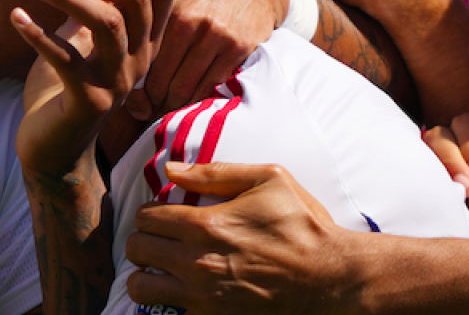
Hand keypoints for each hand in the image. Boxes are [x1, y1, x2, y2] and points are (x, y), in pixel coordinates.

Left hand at [17, 0, 175, 176]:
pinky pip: (66, 58)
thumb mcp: (79, 34)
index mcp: (144, 41)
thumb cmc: (64, 86)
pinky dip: (38, 33)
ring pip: (108, 23)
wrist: (52, 147)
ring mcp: (118, 82)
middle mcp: (140, 61)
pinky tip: (16, 16)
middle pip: (135, 0)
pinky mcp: (89, 101)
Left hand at [123, 163, 361, 314]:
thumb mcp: (270, 180)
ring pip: (140, 287)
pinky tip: (181, 292)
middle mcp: (197, 262)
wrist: (332, 279)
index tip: (165, 214)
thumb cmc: (304, 226)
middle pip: (136, 249)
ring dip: (145, 275)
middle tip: (160, 239)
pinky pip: (168, 313)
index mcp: (206, 224)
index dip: (151, 212)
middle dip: (143, 240)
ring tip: (161, 268)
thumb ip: (216, 171)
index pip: (146, 217)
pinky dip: (167, 302)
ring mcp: (203, 297)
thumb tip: (171, 168)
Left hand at [139, 0, 285, 118]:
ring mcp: (216, 36)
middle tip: (146, 110)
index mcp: (167, 8)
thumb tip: (103, 22)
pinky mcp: (238, 47)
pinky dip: (199, 100)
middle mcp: (190, 23)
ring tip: (166, 109)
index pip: (140, 59)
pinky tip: (192, 101)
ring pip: (184, 90)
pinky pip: (211, 87)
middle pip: (160, 81)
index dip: (133, 84)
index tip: (131, 98)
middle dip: (151, 101)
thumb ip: (139, 4)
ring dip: (173, 106)